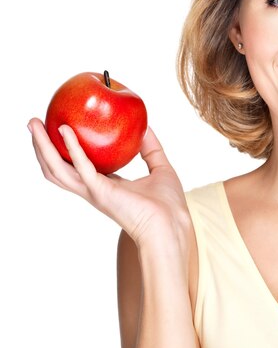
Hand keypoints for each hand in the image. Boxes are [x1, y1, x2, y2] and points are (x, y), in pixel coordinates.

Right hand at [28, 118, 190, 248]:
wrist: (172, 224)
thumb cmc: (168, 204)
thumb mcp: (160, 167)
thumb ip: (151, 148)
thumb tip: (146, 127)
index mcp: (106, 186)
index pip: (77, 167)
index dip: (65, 151)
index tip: (57, 129)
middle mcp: (94, 190)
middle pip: (57, 169)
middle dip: (42, 148)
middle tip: (34, 123)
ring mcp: (94, 192)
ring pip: (57, 170)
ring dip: (43, 148)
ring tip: (34, 125)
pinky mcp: (100, 192)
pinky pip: (81, 167)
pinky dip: (72, 148)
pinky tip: (66, 130)